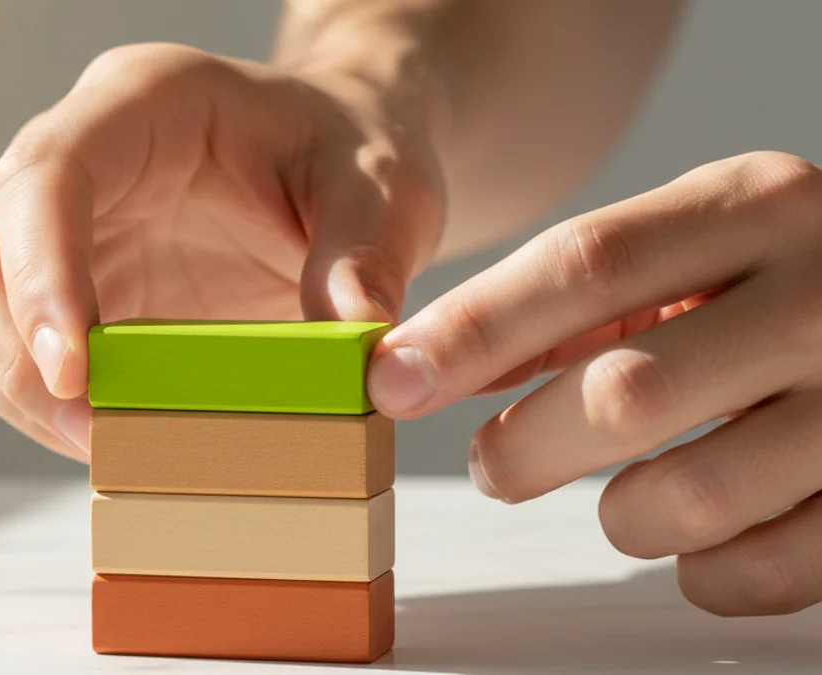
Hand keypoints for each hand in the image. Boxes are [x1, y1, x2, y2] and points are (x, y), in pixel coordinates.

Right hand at [0, 43, 441, 461]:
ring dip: (9, 381)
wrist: (333, 167)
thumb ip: (363, 259)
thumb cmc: (346, 158)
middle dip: (11, 348)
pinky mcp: (62, 279)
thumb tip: (355, 353)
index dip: (41, 272)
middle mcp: (77, 153)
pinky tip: (95, 429)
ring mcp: (59, 219)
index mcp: (141, 101)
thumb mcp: (379, 192)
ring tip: (96, 442)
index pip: (47, 173)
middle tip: (90, 431)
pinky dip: (27, 395)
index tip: (73, 369)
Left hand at [368, 151, 821, 616]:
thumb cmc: (775, 284)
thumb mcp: (689, 250)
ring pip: (691, 497)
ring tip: (616, 500)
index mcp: (754, 208)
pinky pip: (763, 570)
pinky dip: (702, 571)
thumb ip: (567, 301)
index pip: (586, 264)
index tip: (391, 378)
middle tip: (493, 465)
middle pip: (626, 391)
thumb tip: (427, 364)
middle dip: (526, 446)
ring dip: (619, 517)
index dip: (473, 329)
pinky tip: (697, 537)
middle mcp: (821, 293)